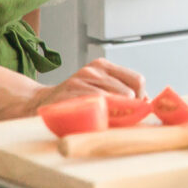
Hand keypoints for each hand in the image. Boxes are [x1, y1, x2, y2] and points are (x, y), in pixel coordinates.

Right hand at [21, 58, 145, 115]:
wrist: (40, 103)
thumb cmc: (75, 99)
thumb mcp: (98, 88)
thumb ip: (120, 92)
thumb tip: (147, 101)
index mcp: (104, 66)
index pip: (137, 80)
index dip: (140, 98)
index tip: (134, 110)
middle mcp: (94, 70)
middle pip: (130, 91)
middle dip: (129, 108)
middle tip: (121, 119)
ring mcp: (81, 80)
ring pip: (115, 99)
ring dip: (116, 114)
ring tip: (107, 121)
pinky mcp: (71, 93)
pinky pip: (96, 106)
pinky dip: (101, 117)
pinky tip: (96, 120)